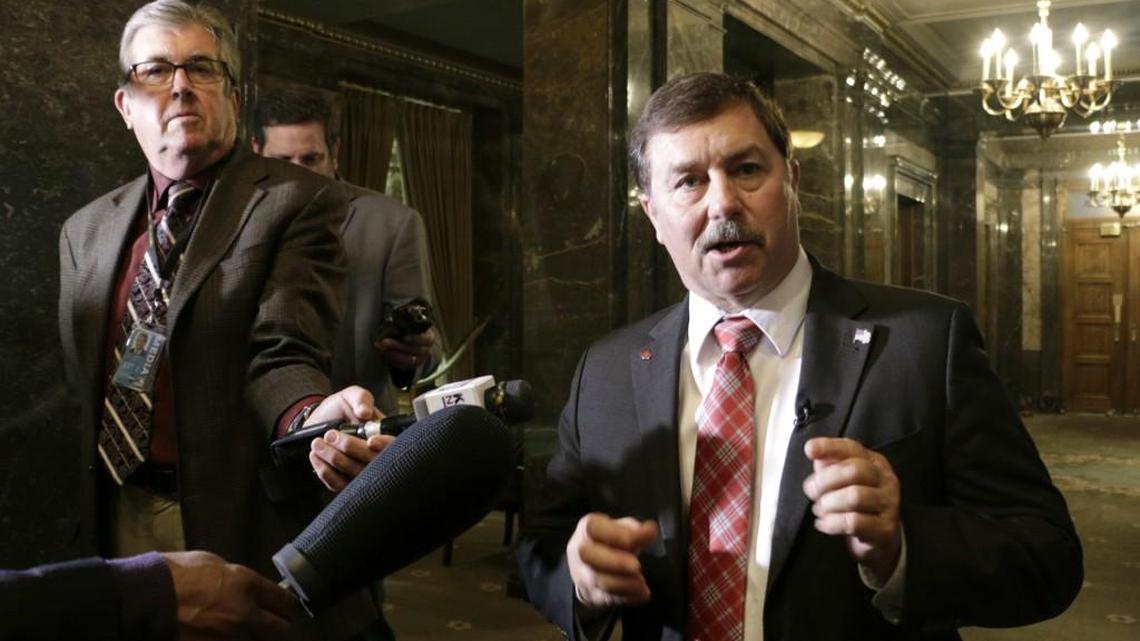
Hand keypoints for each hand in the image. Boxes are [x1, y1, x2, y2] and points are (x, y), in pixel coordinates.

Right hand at [163, 550, 308, 640]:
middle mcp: (244, 615)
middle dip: (284, 631)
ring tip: (255, 635)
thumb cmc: (172, 576)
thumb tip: (251, 589)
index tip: (290, 612)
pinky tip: (231, 639)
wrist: (142, 600)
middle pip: (282, 631)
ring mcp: (230, 639)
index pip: (284, 601)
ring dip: (259, 639)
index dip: (290, 608)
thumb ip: (238, 579)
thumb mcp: (213, 565)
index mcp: (246, 585)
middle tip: (282, 631)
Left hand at [306, 386, 394, 491]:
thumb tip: (365, 412)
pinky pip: (339, 484)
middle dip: (351, 448)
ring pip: (355, 474)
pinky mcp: (345, 481)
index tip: (371, 440)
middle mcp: (376, 454)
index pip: (395, 444)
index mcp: (384, 433)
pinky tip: (316, 456)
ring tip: (318, 443)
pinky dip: (325, 471)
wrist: (318, 422)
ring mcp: (361, 470)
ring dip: (333, 458)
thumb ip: (361, 398)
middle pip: (374, 462)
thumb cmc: (338, 409)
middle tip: (330, 435)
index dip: (385, 445)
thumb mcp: (350, 396)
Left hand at [374, 327, 435, 371]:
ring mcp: (420, 360)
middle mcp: (426, 350)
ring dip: (391, 354)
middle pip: (414, 350)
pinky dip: (390, 360)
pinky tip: (382, 353)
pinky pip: (401, 366)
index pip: (425, 339)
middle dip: (397, 346)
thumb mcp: (411, 324)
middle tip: (384, 341)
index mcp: (429, 338)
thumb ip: (403, 323)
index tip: (403, 337)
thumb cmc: (411, 331)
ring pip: (407, 360)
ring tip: (380, 347)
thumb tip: (390, 322)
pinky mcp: (411, 367)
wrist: (415, 343)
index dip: (414, 338)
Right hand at [567, 514, 657, 608]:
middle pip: (588, 555)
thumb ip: (636, 530)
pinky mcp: (590, 594)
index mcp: (587, 528)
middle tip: (637, 566)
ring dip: (624, 583)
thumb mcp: (623, 529)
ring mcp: (582, 574)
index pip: (594, 528)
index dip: (618, 534)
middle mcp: (579, 550)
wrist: (593, 565)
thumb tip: (650, 530)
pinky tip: (642, 593)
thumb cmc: (610, 541)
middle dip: (615, 561)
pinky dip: (627, 597)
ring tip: (642, 583)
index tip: (647, 535)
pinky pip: (606, 598)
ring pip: (597, 580)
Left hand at [803, 437, 901, 582]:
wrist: (879, 541)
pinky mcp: (885, 528)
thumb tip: (814, 453)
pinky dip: (832, 523)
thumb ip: (829, 465)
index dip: (829, 447)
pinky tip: (824, 524)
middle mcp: (886, 480)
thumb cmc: (856, 505)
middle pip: (853, 471)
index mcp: (874, 462)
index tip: (809, 449)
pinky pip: (854, 522)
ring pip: (854, 497)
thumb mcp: (842, 482)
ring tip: (819, 509)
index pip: (852, 448)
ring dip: (829, 504)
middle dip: (825, 481)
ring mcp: (889, 504)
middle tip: (811, 492)